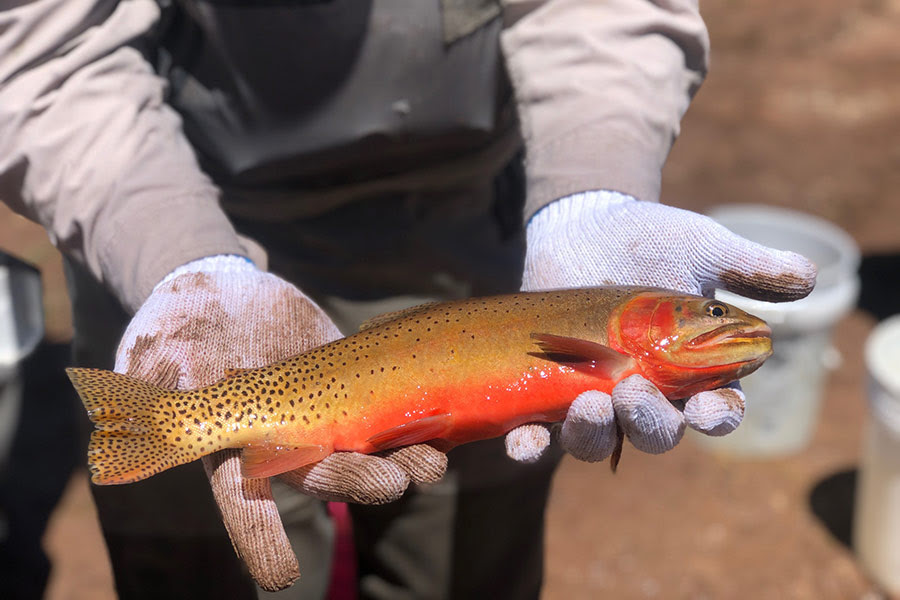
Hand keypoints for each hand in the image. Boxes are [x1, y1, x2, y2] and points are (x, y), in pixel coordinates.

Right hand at [114, 256, 446, 590]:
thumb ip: (155, 399)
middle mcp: (282, 444)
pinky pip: (385, 410)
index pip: (245, 509)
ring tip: (430, 461)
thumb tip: (119, 454)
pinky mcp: (348, 384)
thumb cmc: (177, 325)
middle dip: (361, 485)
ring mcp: (320, 414)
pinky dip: (414, 422)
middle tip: (392, 481)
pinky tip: (445, 426)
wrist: (219, 287)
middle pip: (325, 478)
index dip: (263, 543)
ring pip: (364, 452)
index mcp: (233, 449)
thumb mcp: (158, 356)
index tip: (281, 577)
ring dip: (400, 462)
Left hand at [504, 191, 816, 463]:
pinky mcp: (549, 387)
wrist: (586, 224)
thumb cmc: (653, 239)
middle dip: (648, 423)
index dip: (716, 419)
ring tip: (587, 407)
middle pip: (656, 433)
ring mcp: (595, 393)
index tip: (707, 410)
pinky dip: (531, 444)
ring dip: (592, 436)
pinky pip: (539, 432)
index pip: (716, 412)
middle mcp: (647, 392)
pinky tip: (524, 443)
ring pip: (599, 440)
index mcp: (693, 372)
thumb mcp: (704, 246)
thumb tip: (809, 276)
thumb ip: (751, 264)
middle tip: (631, 393)